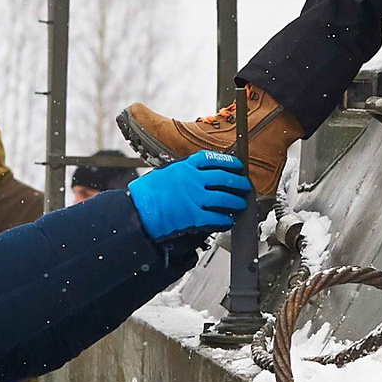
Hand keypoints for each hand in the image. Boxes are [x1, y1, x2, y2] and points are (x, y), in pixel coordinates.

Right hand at [127, 151, 253, 240]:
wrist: (137, 212)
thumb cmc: (145, 194)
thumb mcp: (163, 174)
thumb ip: (181, 172)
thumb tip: (194, 174)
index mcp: (184, 167)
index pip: (212, 160)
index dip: (228, 162)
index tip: (236, 165)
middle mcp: (192, 181)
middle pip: (224, 178)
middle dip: (238, 183)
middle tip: (245, 186)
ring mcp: (194, 198)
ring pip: (224, 199)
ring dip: (236, 202)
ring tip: (241, 204)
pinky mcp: (194, 217)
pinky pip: (216, 218)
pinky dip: (226, 220)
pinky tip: (228, 220)